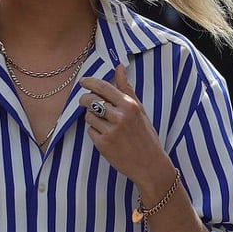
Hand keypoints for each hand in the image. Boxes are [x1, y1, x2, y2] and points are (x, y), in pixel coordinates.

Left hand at [79, 64, 172, 195]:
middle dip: (85, 99)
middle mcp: (120, 117)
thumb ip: (126, 88)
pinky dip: (94, 132)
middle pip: (91, 100)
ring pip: (88, 116)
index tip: (83, 81)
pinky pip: (90, 131)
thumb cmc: (145, 135)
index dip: (90, 82)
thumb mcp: (139, 109)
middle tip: (84, 101)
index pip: (103, 87)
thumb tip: (119, 66)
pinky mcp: (104, 145)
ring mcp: (111, 131)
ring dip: (91, 117)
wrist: (149, 164)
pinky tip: (105, 136)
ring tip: (103, 123)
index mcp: (129, 105)